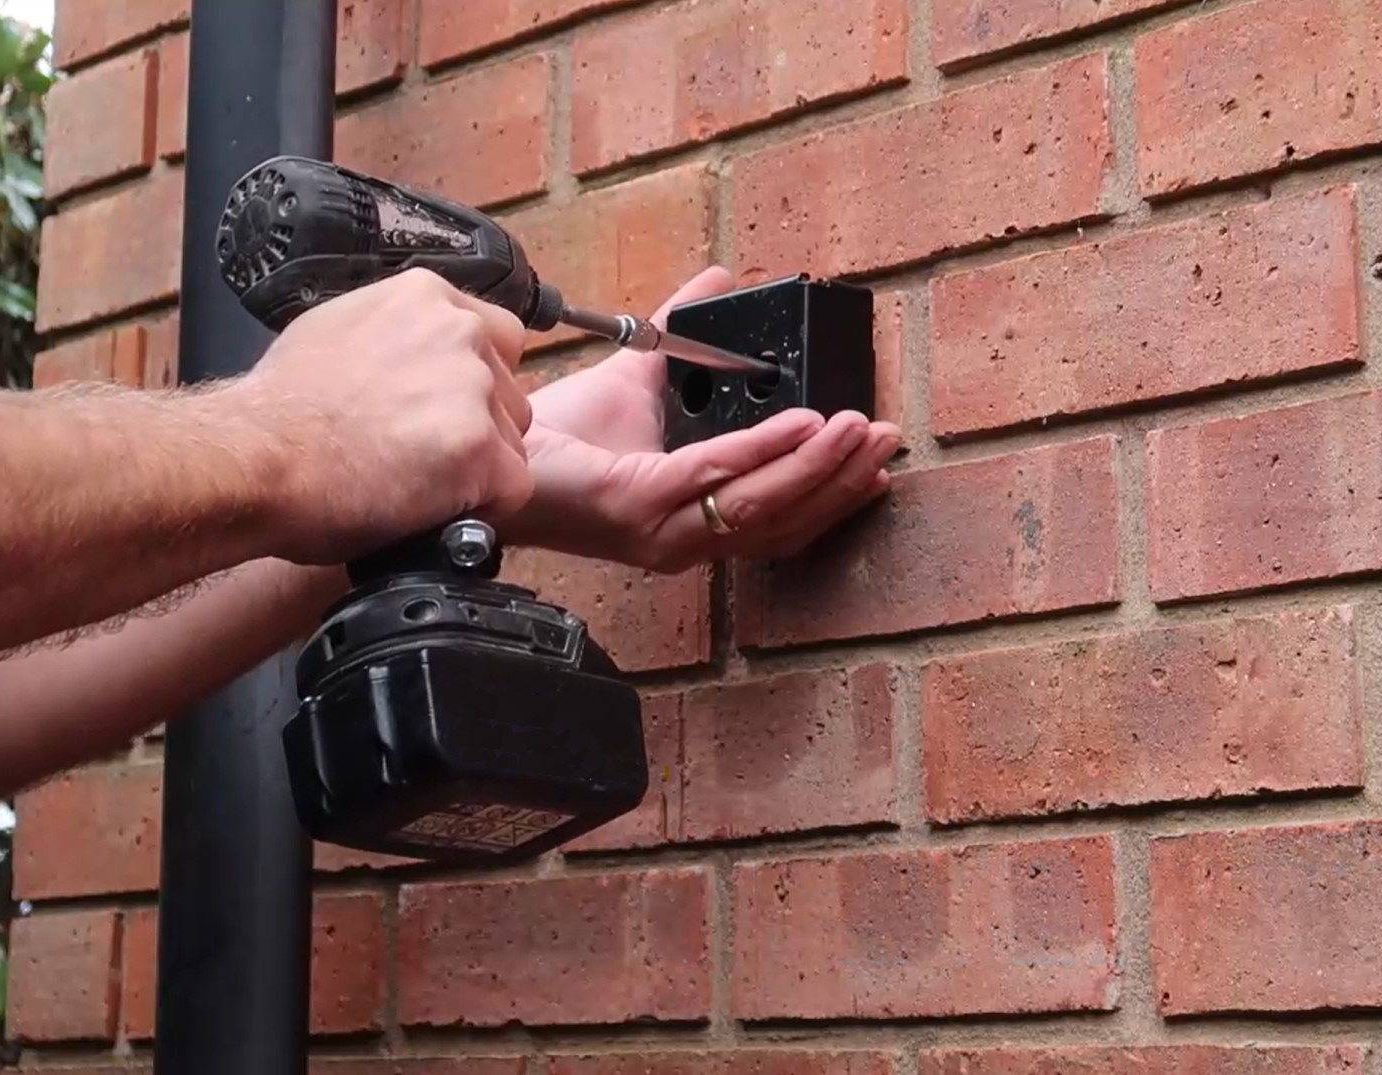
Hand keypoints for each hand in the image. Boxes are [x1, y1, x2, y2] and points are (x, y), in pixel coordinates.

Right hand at [225, 268, 534, 564]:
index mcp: (426, 297)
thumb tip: (412, 354)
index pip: (497, 336)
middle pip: (510, 393)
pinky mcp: (481, 449)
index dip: (477, 383)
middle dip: (479, 428)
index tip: (443, 411)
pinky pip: (512, 488)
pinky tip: (431, 507)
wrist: (254, 459)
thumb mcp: (335, 331)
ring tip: (413, 481)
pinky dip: (481, 508)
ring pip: (513, 441)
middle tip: (420, 455)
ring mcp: (475, 389)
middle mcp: (460, 332)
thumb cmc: (278, 411)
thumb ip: (395, 335)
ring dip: (478, 468)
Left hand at [505, 266, 900, 572]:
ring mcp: (661, 528)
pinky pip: (719, 473)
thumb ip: (687, 332)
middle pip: (785, 518)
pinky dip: (768, 449)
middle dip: (842, 478)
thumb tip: (723, 280)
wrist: (495, 440)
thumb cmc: (560, 431)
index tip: (875, 466)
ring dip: (819, 466)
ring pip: (763, 502)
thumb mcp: (642, 374)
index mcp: (692, 517)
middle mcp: (683, 537)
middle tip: (886, 440)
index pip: (778, 518)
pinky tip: (802, 423)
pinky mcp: (637, 504)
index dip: (831, 493)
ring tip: (857, 429)